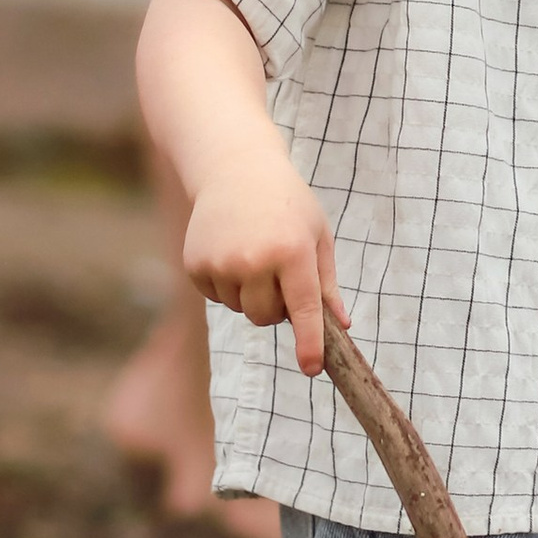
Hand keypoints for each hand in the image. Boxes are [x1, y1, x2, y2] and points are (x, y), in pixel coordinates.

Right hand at [179, 151, 346, 369]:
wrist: (235, 169)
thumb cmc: (287, 203)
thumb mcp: (317, 235)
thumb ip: (328, 284)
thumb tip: (342, 326)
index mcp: (293, 251)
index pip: (303, 310)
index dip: (308, 343)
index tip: (311, 369)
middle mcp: (255, 260)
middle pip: (267, 318)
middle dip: (276, 307)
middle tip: (279, 272)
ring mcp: (221, 263)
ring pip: (241, 309)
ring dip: (250, 293)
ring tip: (254, 252)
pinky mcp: (195, 265)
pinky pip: (216, 297)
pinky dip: (226, 284)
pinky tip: (231, 251)